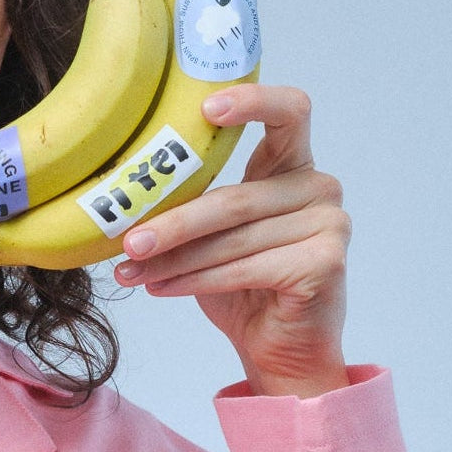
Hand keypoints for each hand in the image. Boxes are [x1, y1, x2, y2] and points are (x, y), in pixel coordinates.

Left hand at [111, 85, 350, 397]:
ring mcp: (330, 224)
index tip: (205, 108)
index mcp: (292, 167)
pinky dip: (196, 280)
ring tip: (132, 272)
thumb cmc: (242, 286)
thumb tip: (121, 196)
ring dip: (174, 259)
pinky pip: (245, 268)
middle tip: (127, 240)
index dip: (252, 101)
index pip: (290, 112)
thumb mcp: (211, 236)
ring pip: (232, 238)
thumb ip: (191, 204)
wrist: (280, 350)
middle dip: (173, 223)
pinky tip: (162, 289)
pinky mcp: (326, 262)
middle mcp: (319, 188)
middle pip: (234, 197)